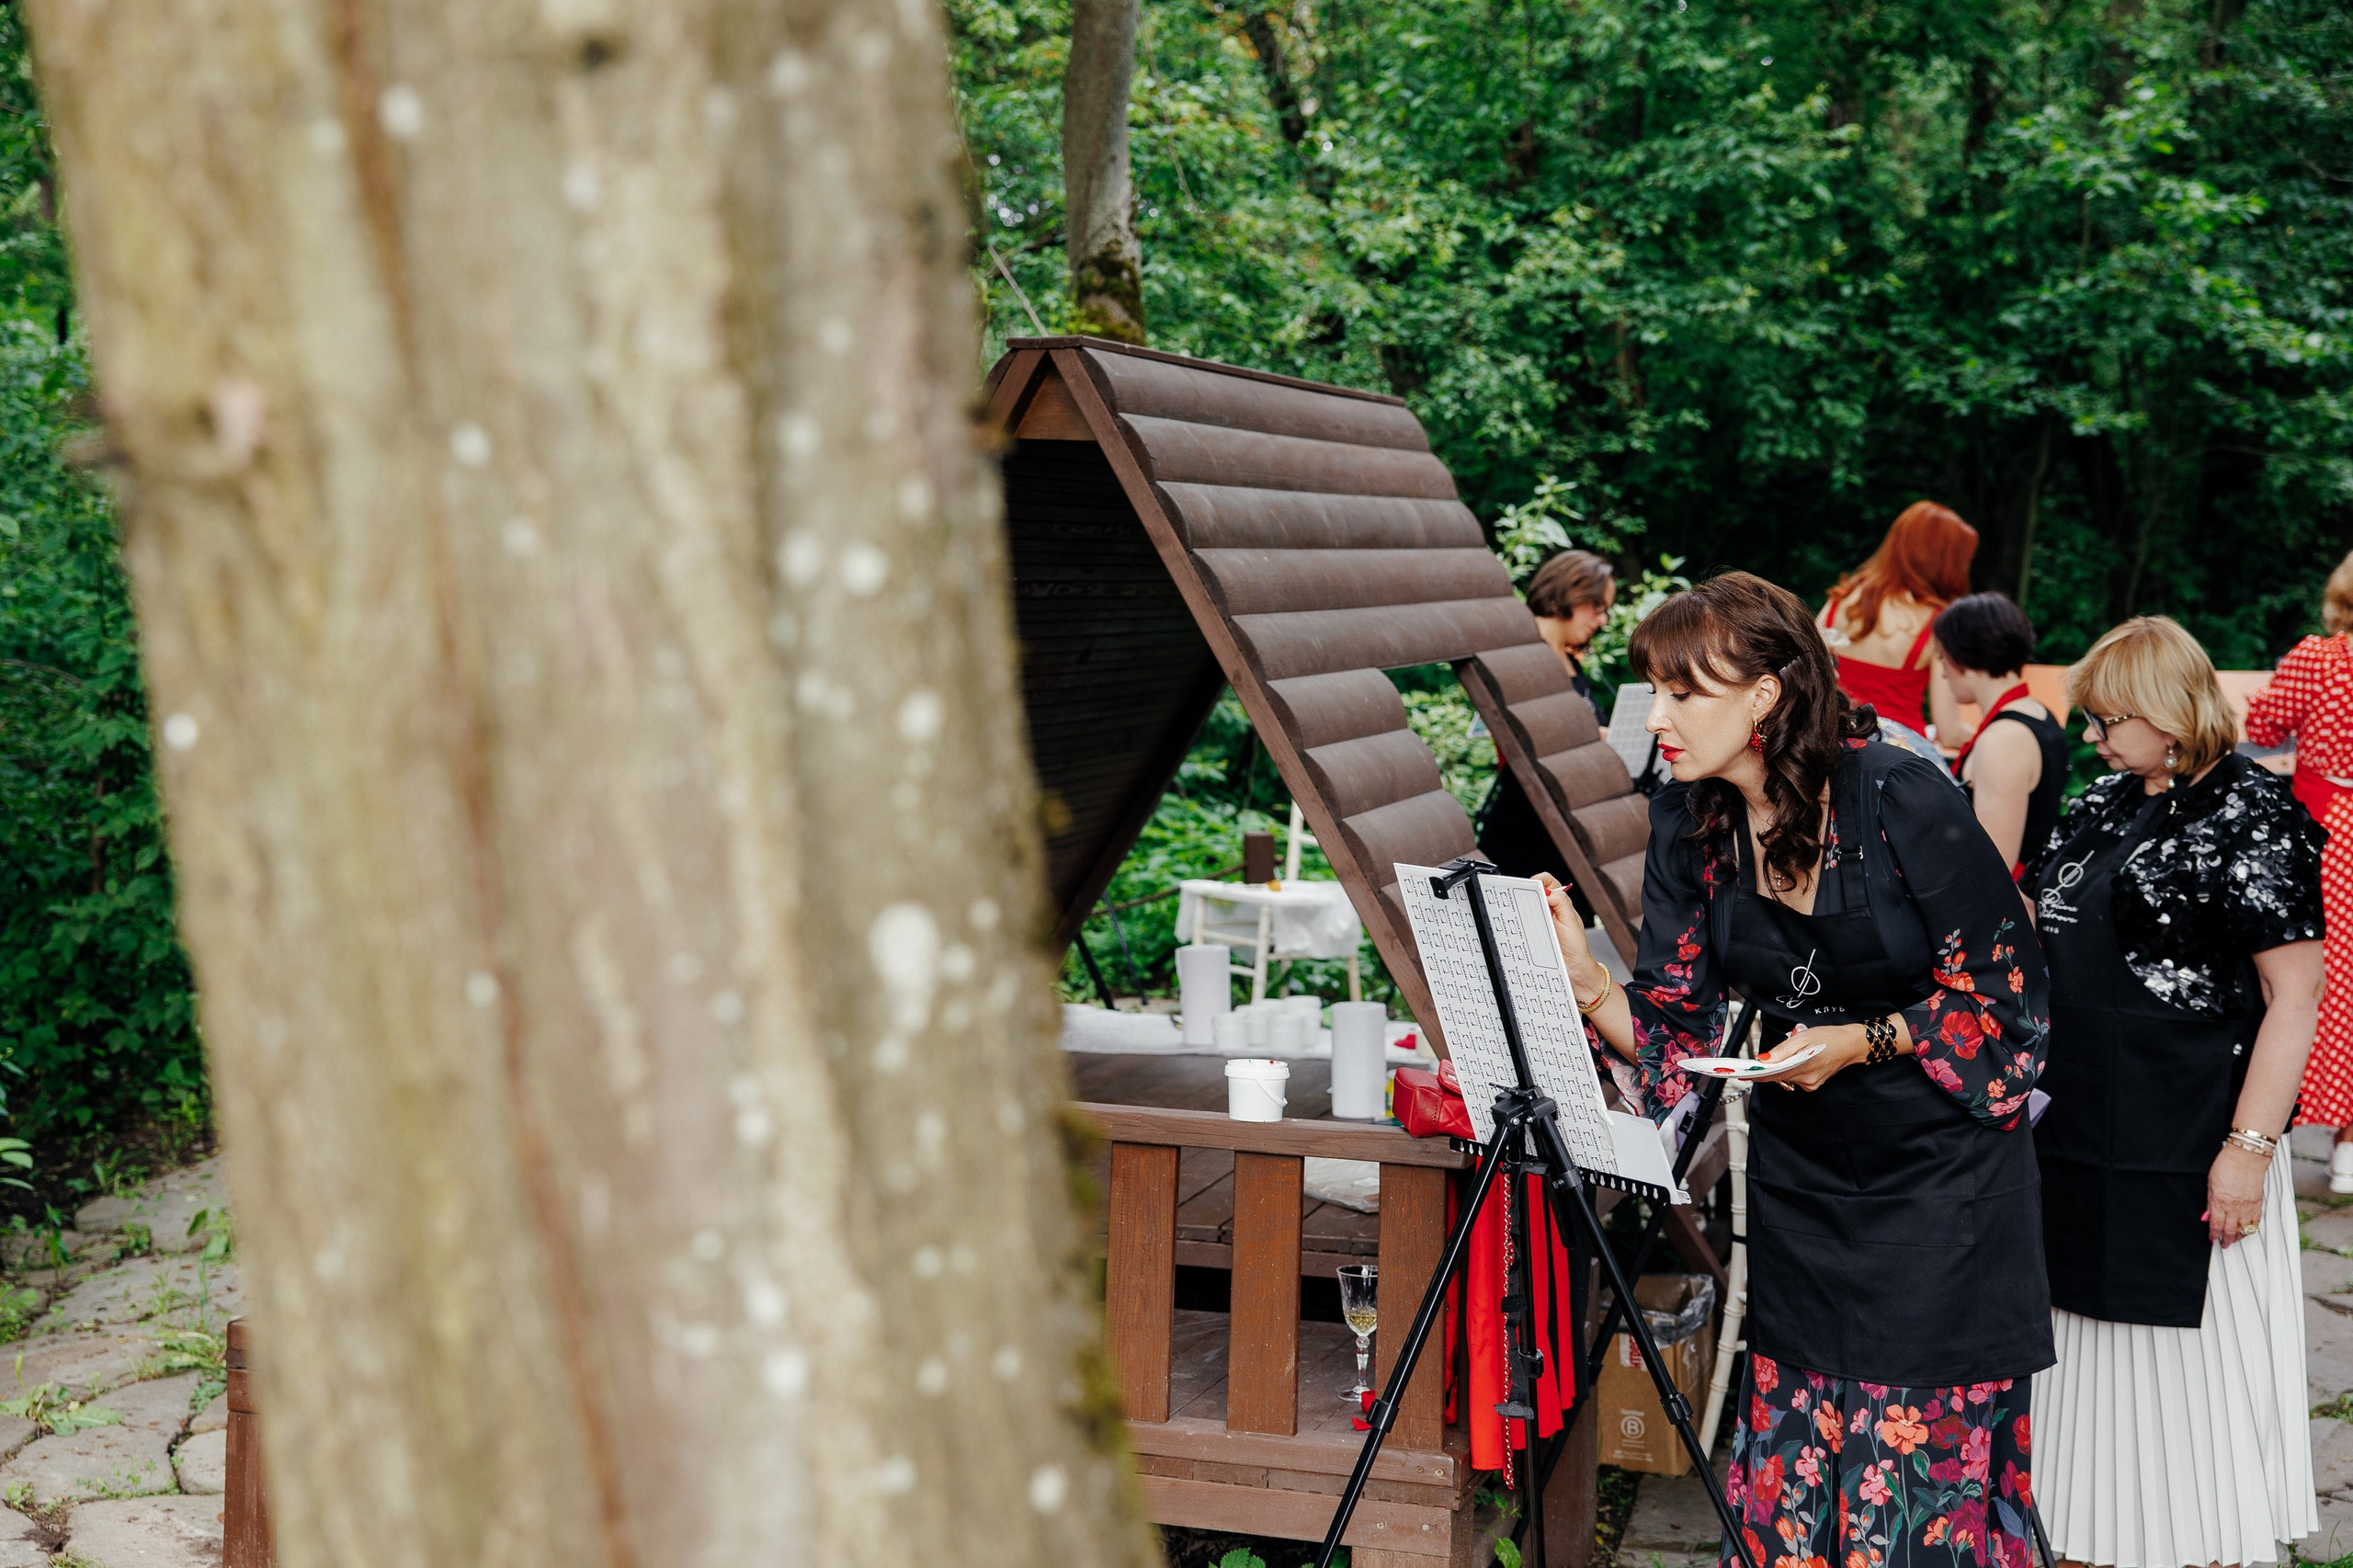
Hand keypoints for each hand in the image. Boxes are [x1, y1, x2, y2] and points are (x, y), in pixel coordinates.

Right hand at [1535, 874, 1609, 1005]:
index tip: (1532, 887)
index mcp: (1560, 902)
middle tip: (1525, 899)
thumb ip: (1560, 902)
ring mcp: (1540, 922)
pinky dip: (1520, 922)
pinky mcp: (1532, 933)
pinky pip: (1522, 923)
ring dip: (1522, 909)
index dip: (1538, 880)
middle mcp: (1549, 910)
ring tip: (1524, 914)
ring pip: (1525, 907)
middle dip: (1526, 893)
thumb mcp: (1571, 920)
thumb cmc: (1576, 947)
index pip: (1547, 881)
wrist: (1573, 970)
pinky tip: (1522, 926)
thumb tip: (1547, 890)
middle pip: (1533, 892)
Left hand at [1759, 1023, 1870, 1091]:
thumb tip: (1763, 1059)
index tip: (1742, 1074)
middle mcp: (1806, 1080)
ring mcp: (1811, 1084)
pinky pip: (1796, 1077)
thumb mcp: (1802, 1037)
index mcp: (1802, 1068)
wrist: (1851, 1045)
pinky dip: (1793, 1069)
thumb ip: (1782, 1050)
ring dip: (1784, 1066)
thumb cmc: (1829, 1038)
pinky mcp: (1814, 1084)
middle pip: (1778, 1076)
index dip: (1756, 1075)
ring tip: (1794, 1053)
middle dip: (1770, 1067)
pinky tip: (1801, 1060)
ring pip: (1787, 1076)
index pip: (1772, 1075)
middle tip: (1767, 1057)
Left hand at [2208, 1143, 2269, 1247]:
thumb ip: (2210, 1202)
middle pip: (2230, 1230)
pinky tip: (2247, 1231)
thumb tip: (2206, 1215)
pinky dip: (2251, 1229)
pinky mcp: (2258, 1203)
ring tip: (2234, 1241)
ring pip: (2244, 1229)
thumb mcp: (2210, 1183)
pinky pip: (2256, 1222)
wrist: (2246, 1157)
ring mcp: (2247, 1206)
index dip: (2213, 1235)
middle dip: (2226, 1240)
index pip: (2216, 1225)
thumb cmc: (2227, 1165)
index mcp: (2220, 1202)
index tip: (2212, 1239)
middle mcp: (2234, 1207)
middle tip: (2224, 1245)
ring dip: (2238, 1237)